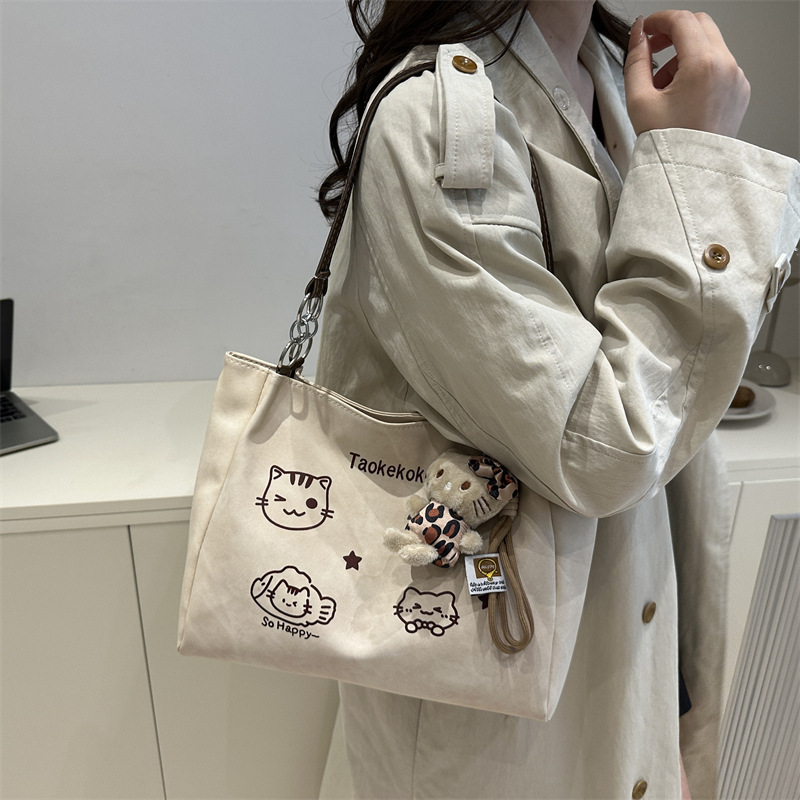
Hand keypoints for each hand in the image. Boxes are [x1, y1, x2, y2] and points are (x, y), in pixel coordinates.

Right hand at [624, 10, 749, 137]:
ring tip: (662, 85)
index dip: (659, 20)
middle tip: (652, 49)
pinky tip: (679, 94)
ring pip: (710, 45)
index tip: (645, 30)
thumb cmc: (668, 145)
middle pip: (700, 25)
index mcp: (703, 65)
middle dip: (674, 32)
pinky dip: (698, 69)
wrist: (690, 174)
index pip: (682, 21)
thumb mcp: (638, 101)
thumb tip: (637, 36)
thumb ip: (635, 61)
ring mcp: (737, 79)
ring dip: (684, 54)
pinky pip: (719, 65)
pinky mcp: (739, 91)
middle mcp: (727, 67)